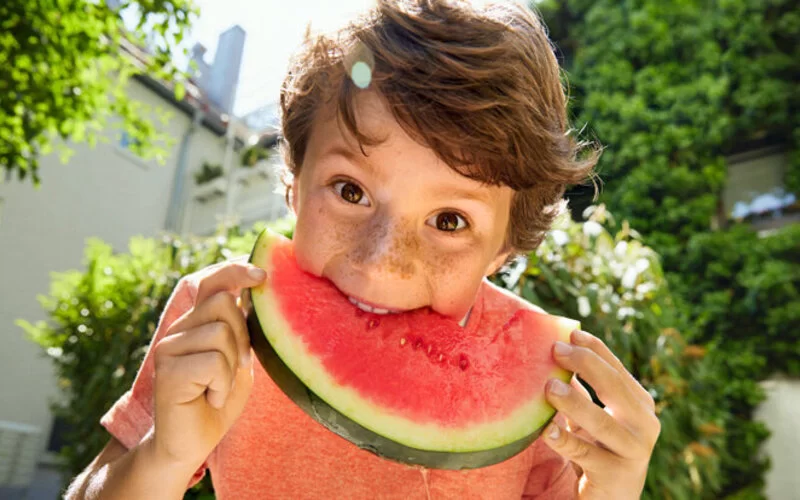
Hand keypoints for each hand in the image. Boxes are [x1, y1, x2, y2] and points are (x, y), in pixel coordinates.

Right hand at [150, 262, 266, 472]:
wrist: (190, 444)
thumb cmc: (217, 401)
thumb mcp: (237, 359)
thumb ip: (243, 328)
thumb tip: (258, 291)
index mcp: (196, 322)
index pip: (212, 282)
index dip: (236, 270)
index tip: (263, 274)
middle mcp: (179, 329)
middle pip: (224, 303)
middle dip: (243, 336)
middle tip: (235, 369)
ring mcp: (168, 347)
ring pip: (221, 333)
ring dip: (231, 367)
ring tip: (217, 388)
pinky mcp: (167, 369)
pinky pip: (214, 362)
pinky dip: (221, 385)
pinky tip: (208, 398)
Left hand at [543, 330, 659, 499]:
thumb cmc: (599, 450)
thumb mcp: (590, 417)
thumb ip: (580, 390)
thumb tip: (554, 353)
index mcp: (640, 404)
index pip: (617, 369)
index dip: (595, 349)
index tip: (571, 333)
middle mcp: (644, 424)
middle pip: (614, 387)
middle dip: (585, 365)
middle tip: (556, 349)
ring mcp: (634, 450)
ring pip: (602, 421)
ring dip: (574, 402)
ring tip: (549, 387)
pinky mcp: (616, 474)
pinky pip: (585, 453)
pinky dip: (564, 440)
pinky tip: (546, 431)